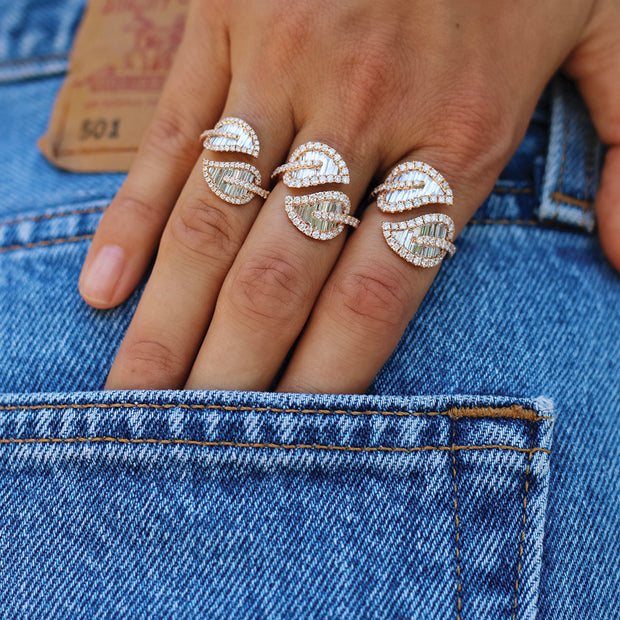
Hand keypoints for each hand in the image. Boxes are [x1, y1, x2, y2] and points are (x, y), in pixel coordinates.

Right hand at [78, 0, 619, 392]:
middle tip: (186, 440)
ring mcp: (280, 72)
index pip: (380, 293)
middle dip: (230, 370)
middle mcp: (362, 116)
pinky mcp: (222, 28)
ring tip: (135, 393)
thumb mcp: (610, 22)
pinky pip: (172, 143)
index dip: (326, 374)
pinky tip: (105, 286)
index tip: (286, 433)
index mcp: (457, 133)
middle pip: (282, 279)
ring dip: (169, 318)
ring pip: (214, 225)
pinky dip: (134, 220)